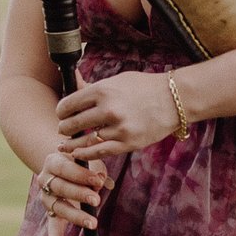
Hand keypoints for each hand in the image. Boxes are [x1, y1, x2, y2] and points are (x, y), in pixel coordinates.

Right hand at [36, 141, 109, 235]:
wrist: (64, 164)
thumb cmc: (82, 160)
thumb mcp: (88, 159)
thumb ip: (96, 168)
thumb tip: (105, 182)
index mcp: (52, 162)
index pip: (65, 168)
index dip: (80, 174)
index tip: (98, 180)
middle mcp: (44, 180)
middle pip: (61, 188)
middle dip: (79, 194)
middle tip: (97, 200)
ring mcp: (46, 199)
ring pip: (59, 208)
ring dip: (76, 216)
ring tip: (93, 223)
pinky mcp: (51, 214)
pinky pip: (52, 231)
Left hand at [55, 70, 181, 165]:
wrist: (174, 99)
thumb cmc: (144, 87)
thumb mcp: (117, 81)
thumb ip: (93, 86)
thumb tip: (73, 81)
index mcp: (102, 90)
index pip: (68, 104)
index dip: (61, 111)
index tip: (62, 114)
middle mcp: (108, 109)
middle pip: (72, 124)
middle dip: (65, 127)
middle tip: (64, 129)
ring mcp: (118, 128)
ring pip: (84, 141)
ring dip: (72, 144)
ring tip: (66, 144)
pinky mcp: (127, 143)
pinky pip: (99, 152)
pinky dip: (85, 154)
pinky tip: (78, 153)